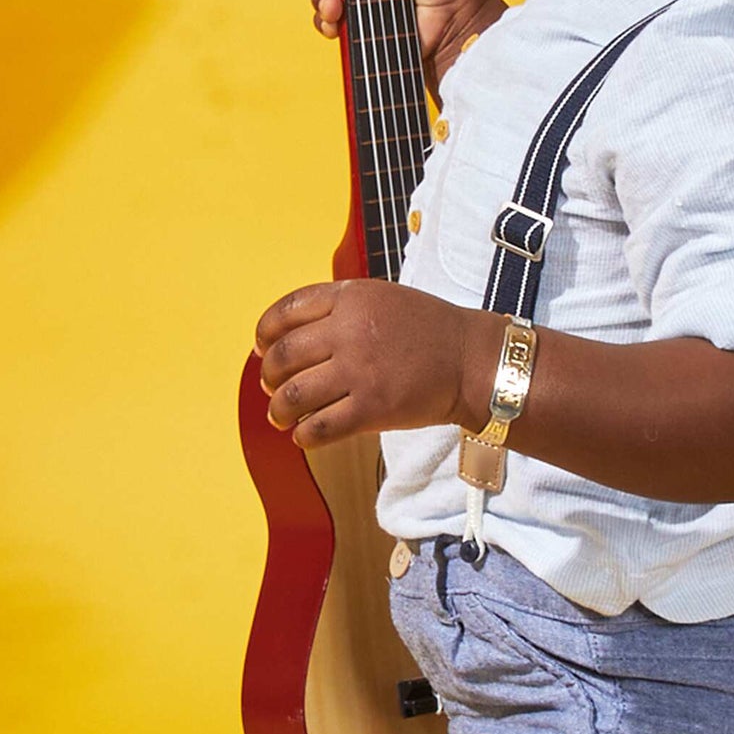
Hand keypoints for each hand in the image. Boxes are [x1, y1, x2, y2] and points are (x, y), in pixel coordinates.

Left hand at [255, 280, 495, 446]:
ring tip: (282, 416)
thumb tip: (284, 338)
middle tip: (271, 387)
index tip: (262, 348)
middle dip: (268, 376)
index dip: (265, 333)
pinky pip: (318, 428)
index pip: (286, 311)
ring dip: (279, 410)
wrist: (471, 360)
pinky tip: (305, 435)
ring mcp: (360, 371)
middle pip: (282, 356)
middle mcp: (350, 330)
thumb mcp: (383, 298)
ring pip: (292, 396)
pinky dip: (303, 436)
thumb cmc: (428, 330)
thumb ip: (339, 308)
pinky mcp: (371, 409)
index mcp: (352, 297)